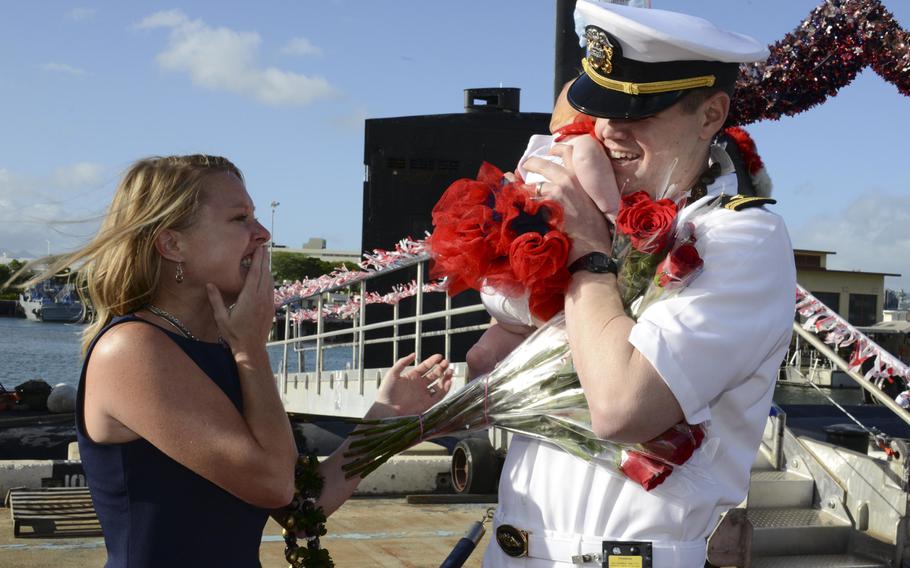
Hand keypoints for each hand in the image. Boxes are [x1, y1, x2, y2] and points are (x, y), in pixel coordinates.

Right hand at [206, 245, 274, 353]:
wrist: (252, 348)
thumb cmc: (234, 334)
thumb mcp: (221, 317)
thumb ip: (216, 300)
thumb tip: (209, 284)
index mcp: (249, 298)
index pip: (255, 274)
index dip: (258, 260)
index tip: (259, 248)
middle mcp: (261, 298)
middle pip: (265, 274)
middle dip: (264, 259)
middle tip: (264, 247)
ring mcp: (268, 303)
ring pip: (270, 281)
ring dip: (267, 268)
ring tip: (265, 258)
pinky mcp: (271, 307)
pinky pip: (271, 289)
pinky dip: (269, 279)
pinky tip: (267, 276)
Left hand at [371, 353, 453, 417]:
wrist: (387, 409)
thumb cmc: (386, 393)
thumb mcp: (393, 373)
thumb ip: (403, 362)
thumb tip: (413, 354)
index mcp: (412, 376)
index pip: (425, 367)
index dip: (433, 361)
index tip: (439, 356)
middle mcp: (419, 385)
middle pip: (434, 374)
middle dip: (441, 368)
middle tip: (446, 362)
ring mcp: (424, 393)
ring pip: (438, 384)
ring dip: (445, 377)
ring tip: (450, 371)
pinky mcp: (427, 403)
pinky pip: (439, 395)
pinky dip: (445, 389)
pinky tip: (448, 382)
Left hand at [523, 143, 615, 261]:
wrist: (592, 245)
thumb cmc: (594, 228)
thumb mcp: (591, 200)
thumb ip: (579, 189)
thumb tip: (563, 187)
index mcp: (582, 177)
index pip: (569, 152)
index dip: (557, 148)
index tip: (550, 150)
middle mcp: (570, 179)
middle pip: (543, 163)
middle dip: (530, 164)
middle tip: (524, 166)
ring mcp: (557, 190)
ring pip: (533, 185)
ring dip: (523, 188)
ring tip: (517, 191)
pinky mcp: (546, 204)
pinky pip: (528, 200)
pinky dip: (522, 203)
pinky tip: (517, 206)